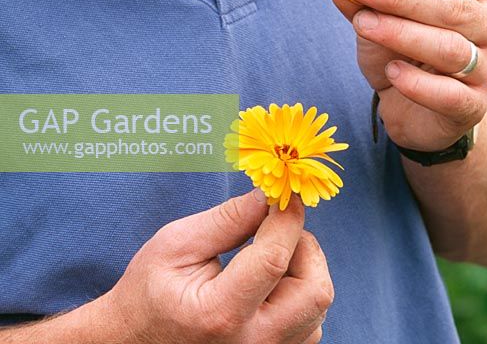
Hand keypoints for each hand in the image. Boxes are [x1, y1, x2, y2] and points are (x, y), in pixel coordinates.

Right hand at [102, 189, 332, 343]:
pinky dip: (299, 295)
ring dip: (303, 271)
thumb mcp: (176, 245)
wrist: (133, 342)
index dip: (286, 216)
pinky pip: (308, 326)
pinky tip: (270, 282)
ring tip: (268, 255)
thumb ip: (226, 220)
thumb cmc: (149, 292)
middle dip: (305, 246)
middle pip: (315, 291)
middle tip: (277, 228)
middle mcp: (251, 343)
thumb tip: (267, 196)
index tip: (282, 194)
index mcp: (220, 312)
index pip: (275, 257)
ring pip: (317, 309)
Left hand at [331, 0, 486, 150]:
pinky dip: (418, 83)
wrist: (415, 112)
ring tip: (364, 26)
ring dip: (402, 33)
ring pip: (451, 48)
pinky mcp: (473, 107)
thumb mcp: (377, 21)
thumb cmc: (401, 54)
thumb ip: (361, 2)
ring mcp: (485, 69)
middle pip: (452, 6)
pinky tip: (392, 72)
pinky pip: (450, 95)